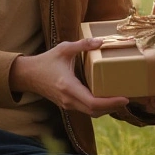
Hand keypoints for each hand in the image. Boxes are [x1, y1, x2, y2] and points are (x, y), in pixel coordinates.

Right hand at [10, 38, 129, 116]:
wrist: (27, 75)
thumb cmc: (46, 61)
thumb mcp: (64, 49)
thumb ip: (83, 45)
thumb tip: (101, 41)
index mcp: (68, 87)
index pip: (93, 103)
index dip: (111, 103)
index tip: (124, 98)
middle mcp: (68, 100)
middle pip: (95, 112)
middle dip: (113, 107)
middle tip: (127, 98)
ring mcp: (67, 105)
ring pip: (91, 113)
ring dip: (106, 109)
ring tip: (119, 99)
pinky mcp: (67, 105)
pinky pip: (85, 110)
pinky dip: (98, 107)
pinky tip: (106, 98)